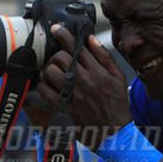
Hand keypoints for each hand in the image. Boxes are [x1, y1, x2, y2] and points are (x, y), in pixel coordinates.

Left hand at [37, 24, 131, 149]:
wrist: (114, 132)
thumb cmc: (117, 104)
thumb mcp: (118, 78)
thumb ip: (105, 57)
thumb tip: (91, 39)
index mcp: (98, 71)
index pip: (78, 48)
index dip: (64, 35)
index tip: (56, 29)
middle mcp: (85, 80)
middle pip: (62, 57)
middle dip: (57, 54)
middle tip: (58, 58)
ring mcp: (73, 94)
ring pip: (52, 71)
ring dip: (49, 69)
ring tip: (53, 71)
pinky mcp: (65, 106)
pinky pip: (47, 91)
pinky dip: (44, 85)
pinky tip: (48, 85)